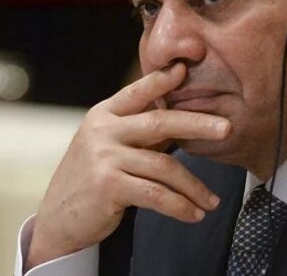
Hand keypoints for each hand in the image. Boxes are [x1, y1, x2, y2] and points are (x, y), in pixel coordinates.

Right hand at [26, 63, 229, 267]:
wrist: (59, 217)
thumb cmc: (93, 177)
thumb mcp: (109, 144)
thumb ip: (139, 129)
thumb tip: (182, 116)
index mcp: (105, 114)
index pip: (138, 91)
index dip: (162, 80)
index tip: (186, 68)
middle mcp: (103, 130)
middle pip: (159, 122)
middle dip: (197, 123)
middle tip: (227, 129)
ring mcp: (104, 157)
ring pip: (163, 166)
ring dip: (193, 186)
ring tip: (212, 200)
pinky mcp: (108, 186)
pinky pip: (155, 195)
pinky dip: (179, 206)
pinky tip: (194, 214)